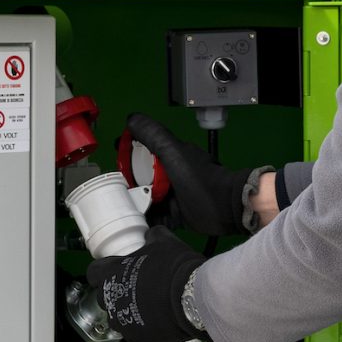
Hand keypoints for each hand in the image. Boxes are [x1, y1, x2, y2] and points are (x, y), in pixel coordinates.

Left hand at [86, 229, 205, 341]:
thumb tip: (153, 235)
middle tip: (139, 289)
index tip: (114, 272)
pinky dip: (144, 328)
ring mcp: (121, 320)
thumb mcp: (164, 242)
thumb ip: (152, 237)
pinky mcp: (135, 338)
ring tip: (150, 307)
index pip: (93, 272)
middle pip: (104, 297)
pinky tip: (158, 321)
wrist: (192, 297)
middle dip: (117, 294)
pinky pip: (134, 333)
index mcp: (110, 273)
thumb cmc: (175, 269)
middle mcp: (110, 299)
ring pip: (118, 318)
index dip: (104, 272)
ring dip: (129, 312)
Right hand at [124, 113, 251, 235]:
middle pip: (143, 177)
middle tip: (115, 190)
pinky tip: (136, 222)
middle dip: (129, 182)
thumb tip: (131, 118)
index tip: (116, 160)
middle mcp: (171, 175)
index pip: (144, 152)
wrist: (226, 209)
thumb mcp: (174, 153)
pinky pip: (157, 216)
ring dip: (136, 202)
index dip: (129, 154)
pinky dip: (148, 218)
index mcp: (170, 156)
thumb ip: (153, 135)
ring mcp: (175, 196)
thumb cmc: (202, 181)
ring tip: (122, 209)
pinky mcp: (178, 215)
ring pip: (148, 197)